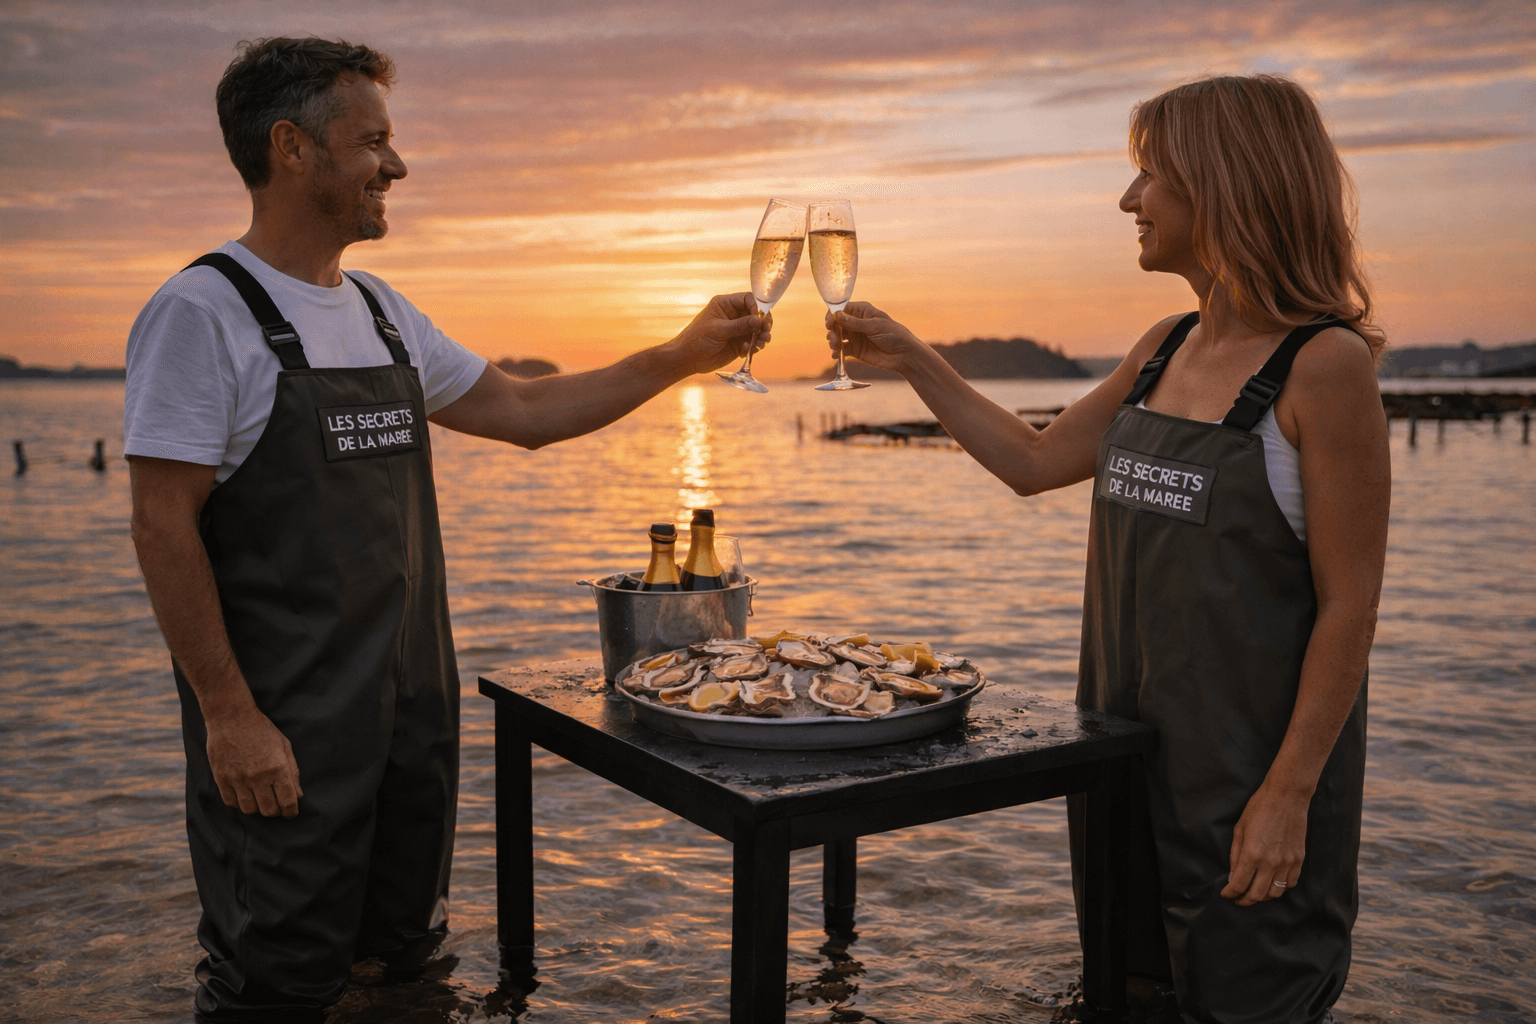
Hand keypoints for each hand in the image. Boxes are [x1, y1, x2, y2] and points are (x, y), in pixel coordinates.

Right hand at [204, 703, 302, 817]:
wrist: (232, 717)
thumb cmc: (262, 730)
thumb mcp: (284, 746)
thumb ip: (292, 772)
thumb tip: (298, 795)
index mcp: (277, 768)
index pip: (287, 801)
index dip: (291, 812)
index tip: (291, 814)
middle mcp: (258, 776)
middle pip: (269, 810)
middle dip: (276, 811)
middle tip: (276, 805)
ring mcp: (238, 778)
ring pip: (250, 809)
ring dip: (257, 808)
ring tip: (260, 799)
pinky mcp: (222, 778)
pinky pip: (231, 802)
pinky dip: (239, 803)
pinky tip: (244, 794)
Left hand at [670, 292, 769, 374]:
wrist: (688, 359)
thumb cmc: (697, 339)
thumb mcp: (718, 330)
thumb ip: (739, 325)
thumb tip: (758, 320)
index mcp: (725, 304)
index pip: (747, 299)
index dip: (757, 307)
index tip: (759, 319)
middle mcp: (733, 315)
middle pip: (756, 314)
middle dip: (763, 322)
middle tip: (766, 331)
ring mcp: (736, 329)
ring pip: (757, 329)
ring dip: (761, 335)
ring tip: (761, 343)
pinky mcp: (738, 343)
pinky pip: (752, 342)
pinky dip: (754, 346)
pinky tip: (747, 350)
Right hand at [825, 301, 923, 374]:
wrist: (904, 354)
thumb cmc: (894, 334)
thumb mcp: (875, 326)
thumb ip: (855, 323)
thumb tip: (837, 315)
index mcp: (862, 311)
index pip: (842, 309)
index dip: (833, 315)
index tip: (830, 323)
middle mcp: (856, 323)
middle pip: (836, 323)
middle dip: (832, 330)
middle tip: (834, 338)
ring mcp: (855, 337)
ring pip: (837, 336)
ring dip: (832, 341)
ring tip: (836, 347)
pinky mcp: (855, 350)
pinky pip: (841, 350)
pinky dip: (836, 353)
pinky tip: (836, 356)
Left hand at [1220, 781, 1308, 904]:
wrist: (1286, 797)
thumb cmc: (1259, 809)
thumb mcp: (1239, 830)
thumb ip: (1235, 856)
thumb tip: (1233, 876)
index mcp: (1252, 854)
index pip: (1239, 885)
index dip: (1230, 893)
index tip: (1226, 894)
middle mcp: (1270, 863)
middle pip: (1257, 895)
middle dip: (1244, 900)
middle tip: (1238, 899)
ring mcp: (1287, 862)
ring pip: (1275, 893)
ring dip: (1262, 897)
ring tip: (1254, 894)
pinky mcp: (1298, 860)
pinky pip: (1290, 883)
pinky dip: (1279, 889)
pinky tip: (1271, 884)